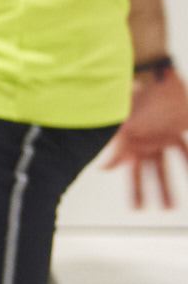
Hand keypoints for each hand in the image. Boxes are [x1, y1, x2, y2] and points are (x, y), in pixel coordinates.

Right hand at [101, 65, 187, 208]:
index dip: (135, 193)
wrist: (149, 74)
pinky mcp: (181, 124)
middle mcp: (149, 143)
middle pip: (155, 172)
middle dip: (159, 191)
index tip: (136, 209)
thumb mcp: (118, 127)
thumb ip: (114, 149)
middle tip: (165, 208)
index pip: (134, 175)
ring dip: (179, 176)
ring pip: (174, 161)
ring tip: (182, 189)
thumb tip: (104, 170)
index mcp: (133, 146)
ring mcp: (165, 134)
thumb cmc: (129, 97)